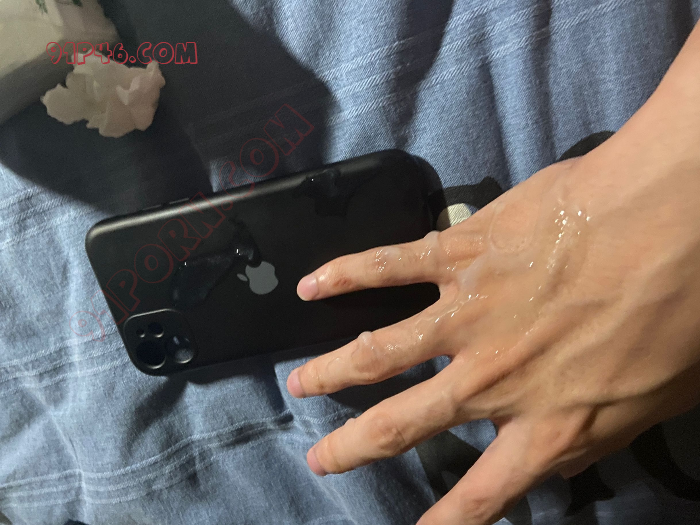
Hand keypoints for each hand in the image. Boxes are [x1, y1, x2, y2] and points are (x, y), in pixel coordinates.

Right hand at [287, 22, 699, 524]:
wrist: (675, 218)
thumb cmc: (681, 309)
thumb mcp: (655, 403)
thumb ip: (596, 436)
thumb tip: (555, 455)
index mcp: (545, 421)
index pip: (483, 493)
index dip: (445, 522)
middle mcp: (491, 378)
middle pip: (403, 422)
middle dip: (353, 445)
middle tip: (319, 456)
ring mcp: (466, 312)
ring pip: (379, 351)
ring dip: (333, 369)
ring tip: (299, 381)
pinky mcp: (460, 252)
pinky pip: (389, 266)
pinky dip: (345, 275)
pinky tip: (312, 284)